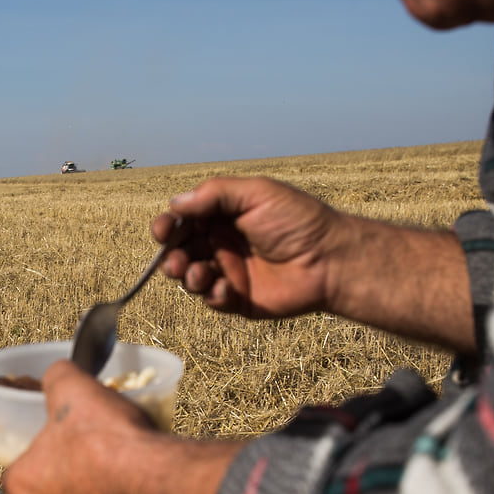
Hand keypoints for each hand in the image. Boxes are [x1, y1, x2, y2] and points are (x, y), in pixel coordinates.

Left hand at [2, 360, 235, 493]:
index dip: (44, 454)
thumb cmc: (111, 441)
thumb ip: (57, 377)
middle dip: (68, 484)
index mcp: (22, 485)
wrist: (160, 488)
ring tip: (120, 485)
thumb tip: (55, 372)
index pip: (22, 469)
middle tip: (97, 462)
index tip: (68, 444)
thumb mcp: (75, 389)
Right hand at [154, 177, 340, 318]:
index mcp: (224, 215)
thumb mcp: (256, 193)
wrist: (330, 261)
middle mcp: (222, 243)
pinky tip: (226, 288)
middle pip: (180, 250)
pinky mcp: (238, 299)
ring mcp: (229, 271)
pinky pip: (213, 300)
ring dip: (186, 276)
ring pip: (190, 276)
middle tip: (174, 260)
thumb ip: (214, 194)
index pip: (184, 220)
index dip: (168, 225)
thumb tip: (175, 203)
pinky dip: (212, 295)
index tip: (163, 231)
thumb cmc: (298, 221)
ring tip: (198, 274)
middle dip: (170, 255)